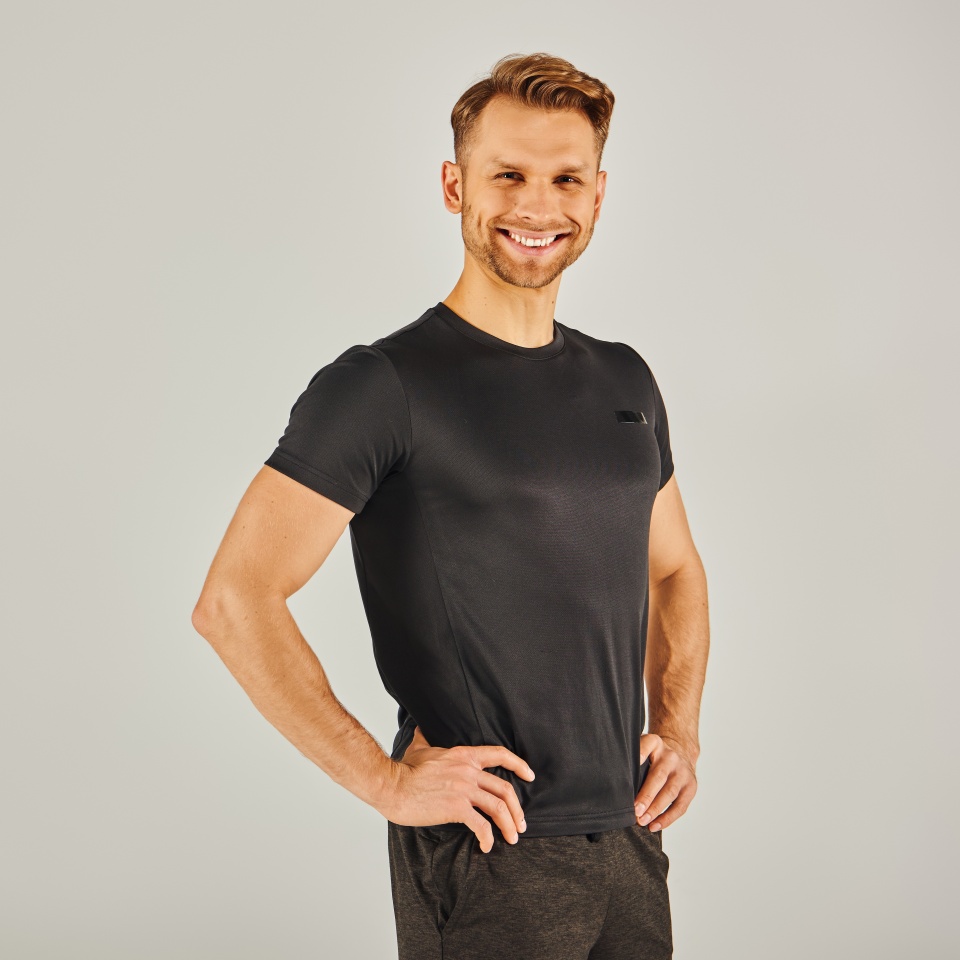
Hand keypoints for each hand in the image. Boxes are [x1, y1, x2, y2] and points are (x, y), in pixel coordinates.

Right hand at [378, 725, 535, 852]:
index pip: (500, 755)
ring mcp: (464, 789)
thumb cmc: (404, 769)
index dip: (519, 765)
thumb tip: (420, 727)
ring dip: (509, 825)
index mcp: (464, 755)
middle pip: (505, 789)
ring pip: (499, 807)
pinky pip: (481, 825)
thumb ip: (425, 738)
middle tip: (520, 824)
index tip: (530, 775)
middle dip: (517, 809)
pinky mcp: (456, 808)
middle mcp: (468, 771)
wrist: (392, 785)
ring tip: (512, 838)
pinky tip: (486, 846)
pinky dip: (487, 837)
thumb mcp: (419, 748)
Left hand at [633, 733, 697, 831]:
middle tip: (635, 810)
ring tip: (643, 821)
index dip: (640, 754)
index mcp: (656, 744)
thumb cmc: (654, 757)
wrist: (680, 754)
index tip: (629, 767)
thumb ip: (632, 757)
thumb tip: (613, 777)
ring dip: (656, 809)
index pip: (647, 745)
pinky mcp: (691, 787)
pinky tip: (655, 826)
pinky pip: (680, 806)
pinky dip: (667, 818)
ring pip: (670, 792)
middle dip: (646, 795)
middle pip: (658, 776)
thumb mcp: (644, 749)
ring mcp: (683, 772)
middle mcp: (671, 757)